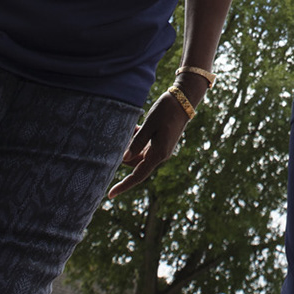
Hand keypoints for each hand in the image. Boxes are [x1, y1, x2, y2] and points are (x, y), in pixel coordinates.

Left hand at [108, 78, 205, 196]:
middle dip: (125, 155)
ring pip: (139, 156)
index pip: (138, 175)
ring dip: (131, 146)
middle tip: (119, 138)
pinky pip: (144, 148)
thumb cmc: (166, 111)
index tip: (110, 194)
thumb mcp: (148, 125)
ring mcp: (161, 149)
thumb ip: (137, 142)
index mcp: (158, 154)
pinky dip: (137, 141)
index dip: (123, 185)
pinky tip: (135, 127)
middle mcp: (160, 155)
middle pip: (136, 165)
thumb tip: (124, 159)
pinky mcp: (161, 143)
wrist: (183, 100)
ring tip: (130, 129)